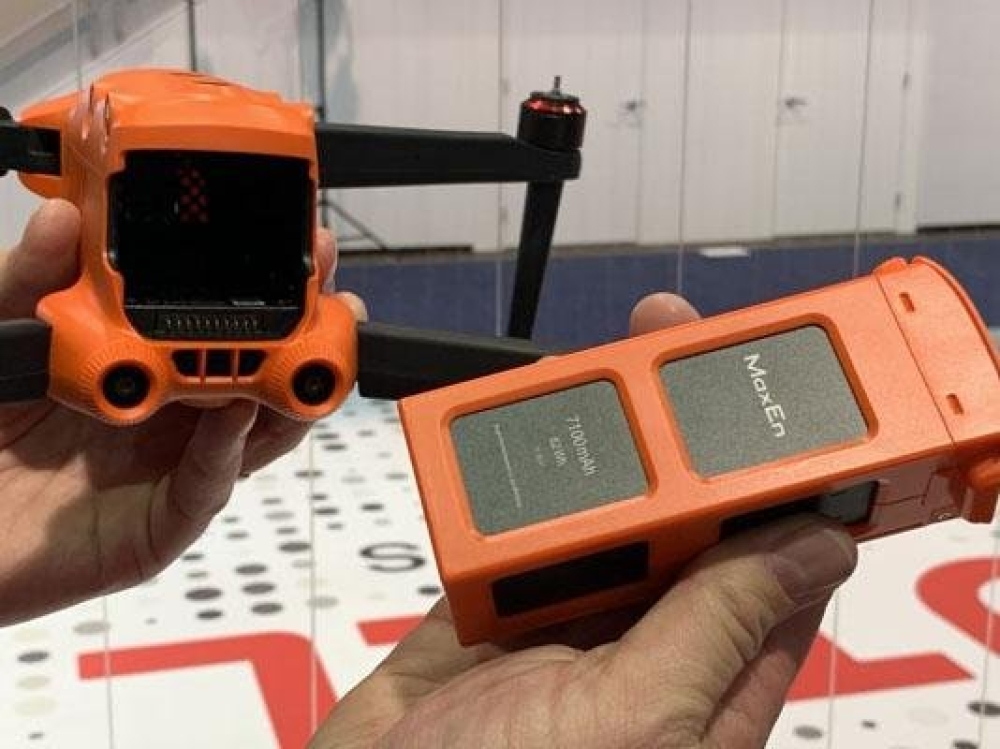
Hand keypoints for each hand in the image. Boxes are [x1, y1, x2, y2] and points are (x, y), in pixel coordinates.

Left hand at [0, 199, 361, 623]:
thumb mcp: (1, 339)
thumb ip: (28, 282)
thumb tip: (66, 219)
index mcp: (144, 368)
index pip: (220, 325)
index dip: (263, 287)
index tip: (290, 243)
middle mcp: (171, 417)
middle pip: (262, 376)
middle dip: (307, 334)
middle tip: (331, 293)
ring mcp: (172, 470)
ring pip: (257, 434)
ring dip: (290, 393)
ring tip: (306, 348)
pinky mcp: (159, 525)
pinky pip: (206, 486)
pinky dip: (226, 450)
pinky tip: (234, 412)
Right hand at [312, 293, 857, 748]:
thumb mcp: (638, 718)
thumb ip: (717, 626)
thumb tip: (812, 547)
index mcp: (704, 687)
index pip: (769, 566)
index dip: (783, 481)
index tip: (779, 406)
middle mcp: (638, 654)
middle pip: (676, 522)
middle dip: (678, 435)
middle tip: (672, 350)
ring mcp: (557, 630)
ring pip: (591, 516)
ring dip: (593, 451)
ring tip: (595, 378)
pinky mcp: (482, 615)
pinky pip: (505, 533)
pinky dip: (507, 486)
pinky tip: (519, 442)